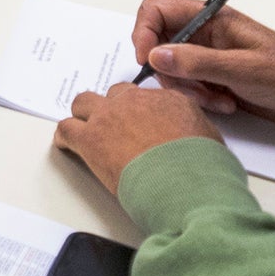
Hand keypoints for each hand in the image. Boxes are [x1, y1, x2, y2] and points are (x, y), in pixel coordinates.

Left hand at [53, 81, 223, 196]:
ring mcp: (110, 117)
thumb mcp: (210, 139)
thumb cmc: (201, 166)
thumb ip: (193, 131)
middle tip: (111, 126)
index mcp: (167, 99)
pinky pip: (67, 129)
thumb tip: (190, 138)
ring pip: (84, 104)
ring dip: (84, 117)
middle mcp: (136, 101)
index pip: (145, 97)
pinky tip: (67, 145)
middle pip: (115, 95)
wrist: (184, 180)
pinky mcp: (91, 138)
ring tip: (83, 131)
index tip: (137, 122)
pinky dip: (65, 138)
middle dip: (112, 108)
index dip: (139, 111)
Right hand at [125, 0, 274, 127]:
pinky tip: (225, 104)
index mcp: (212, 17)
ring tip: (217, 99)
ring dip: (187, 89)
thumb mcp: (244, 68)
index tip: (149, 60)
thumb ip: (199, 62)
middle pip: (158, 44)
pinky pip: (186, 87)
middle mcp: (204, 34)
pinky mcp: (212, 78)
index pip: (158, 10)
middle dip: (169, 70)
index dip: (144, 32)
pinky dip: (198, 99)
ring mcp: (207, 57)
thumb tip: (157, 56)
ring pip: (170, 70)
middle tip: (191, 88)